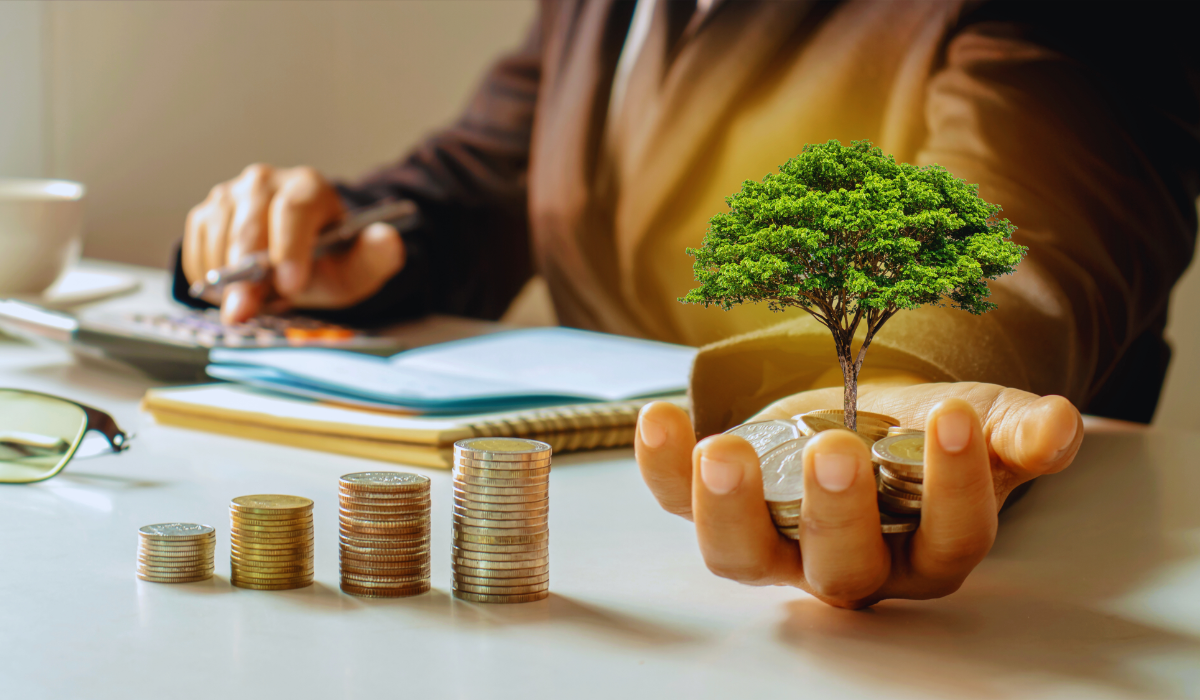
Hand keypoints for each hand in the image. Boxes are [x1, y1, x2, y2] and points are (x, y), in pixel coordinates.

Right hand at [182, 164, 405, 323]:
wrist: (298, 262)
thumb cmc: (328, 262)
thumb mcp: (359, 266)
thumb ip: (377, 256)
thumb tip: (388, 240)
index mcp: (309, 187)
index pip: (295, 210)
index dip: (289, 247)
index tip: (290, 285)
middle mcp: (266, 182)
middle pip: (250, 224)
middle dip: (245, 273)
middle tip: (243, 311)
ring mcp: (231, 194)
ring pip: (218, 234)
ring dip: (224, 276)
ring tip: (242, 304)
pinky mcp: (206, 213)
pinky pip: (196, 244)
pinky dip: (205, 273)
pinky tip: (225, 291)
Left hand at [635, 382, 1083, 607]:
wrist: (863, 406)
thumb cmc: (926, 429)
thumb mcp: (983, 421)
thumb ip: (1017, 432)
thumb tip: (1056, 427)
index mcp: (926, 547)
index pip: (949, 539)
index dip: (955, 487)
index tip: (953, 418)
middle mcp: (849, 562)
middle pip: (842, 570)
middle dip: (837, 515)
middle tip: (834, 450)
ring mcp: (774, 540)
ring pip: (743, 558)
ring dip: (726, 510)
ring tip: (723, 451)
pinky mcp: (720, 505)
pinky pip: (674, 505)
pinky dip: (660, 468)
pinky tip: (660, 420)